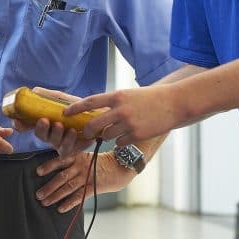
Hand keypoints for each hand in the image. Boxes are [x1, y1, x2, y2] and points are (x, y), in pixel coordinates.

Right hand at [9, 87, 94, 158]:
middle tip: (45, 121)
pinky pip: (71, 149)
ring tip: (65, 128)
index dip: (20, 125)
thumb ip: (48, 96)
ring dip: (59, 136)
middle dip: (42, 129)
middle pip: (41, 135)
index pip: (27, 126)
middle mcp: (50, 134)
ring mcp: (61, 143)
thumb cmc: (76, 109)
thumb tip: (34, 91)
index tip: (18, 121)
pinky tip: (77, 134)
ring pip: (55, 143)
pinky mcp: (73, 149)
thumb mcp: (61, 100)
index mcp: (44, 123)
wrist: (96, 116)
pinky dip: (73, 142)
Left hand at [34, 148, 136, 212]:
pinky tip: (60, 209)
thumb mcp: (86, 156)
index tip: (37, 172)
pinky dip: (69, 203)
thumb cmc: (100, 162)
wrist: (120, 166)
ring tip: (44, 202)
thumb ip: (72, 160)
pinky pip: (79, 196)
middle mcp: (81, 166)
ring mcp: (87, 177)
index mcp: (77, 157)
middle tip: (38, 194)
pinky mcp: (94, 187)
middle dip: (48, 187)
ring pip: (68, 188)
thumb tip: (54, 170)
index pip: (60, 160)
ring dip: (55, 196)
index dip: (48, 166)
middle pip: (61, 177)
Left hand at [67, 87, 183, 147]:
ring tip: (119, 130)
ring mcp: (128, 124)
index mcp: (117, 96)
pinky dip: (121, 142)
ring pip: (107, 136)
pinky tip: (130, 135)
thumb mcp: (128, 95)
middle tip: (86, 134)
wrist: (174, 103)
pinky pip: (120, 143)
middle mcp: (120, 110)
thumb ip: (113, 103)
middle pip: (94, 124)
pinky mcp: (136, 135)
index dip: (75, 108)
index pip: (90, 102)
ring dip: (108, 136)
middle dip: (88, 131)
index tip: (64, 113)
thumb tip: (95, 112)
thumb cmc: (150, 98)